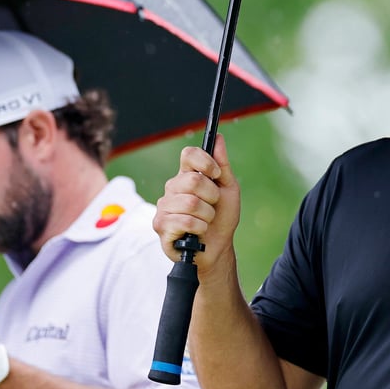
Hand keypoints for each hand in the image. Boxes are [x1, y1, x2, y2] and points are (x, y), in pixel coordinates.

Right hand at [154, 134, 240, 277]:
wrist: (217, 249)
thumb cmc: (221, 219)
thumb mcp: (228, 190)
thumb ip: (222, 165)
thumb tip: (218, 139)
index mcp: (187, 176)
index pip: (188, 154)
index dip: (205, 162)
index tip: (217, 174)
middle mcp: (172, 188)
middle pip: (193, 180)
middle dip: (212, 196)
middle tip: (213, 206)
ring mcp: (164, 207)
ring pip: (191, 203)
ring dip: (207, 215)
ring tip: (205, 221)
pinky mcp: (161, 225)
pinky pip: (186, 221)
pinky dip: (200, 228)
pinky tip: (197, 232)